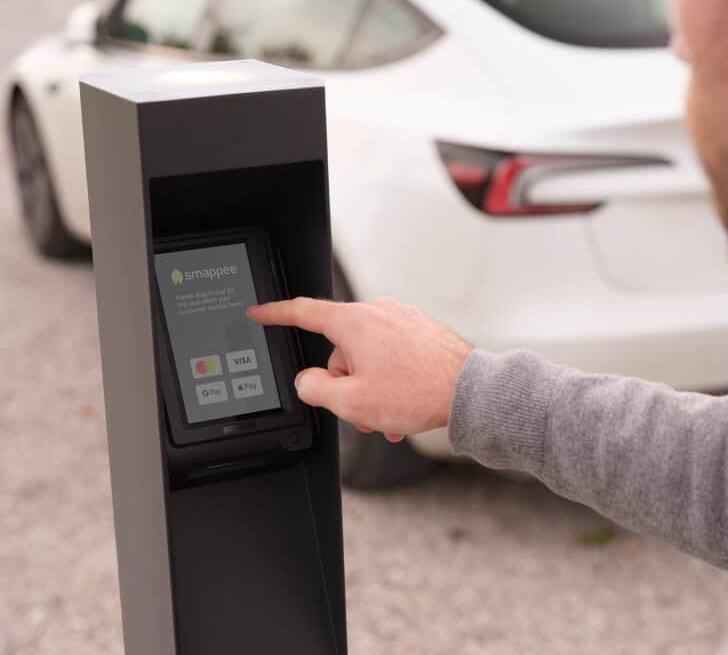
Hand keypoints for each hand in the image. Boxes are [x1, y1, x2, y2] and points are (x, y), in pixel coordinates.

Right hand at [247, 297, 471, 441]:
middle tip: (364, 410)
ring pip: (367, 357)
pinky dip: (391, 381)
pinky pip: (391, 355)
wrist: (468, 391)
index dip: (274, 314)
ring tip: (389, 414)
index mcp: (354, 323)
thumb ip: (316, 389)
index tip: (258, 312)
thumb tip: (308, 381)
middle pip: (339, 350)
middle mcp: (377, 313)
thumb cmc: (418, 391)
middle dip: (346, 383)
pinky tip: (403, 406)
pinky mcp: (418, 330)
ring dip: (371, 389)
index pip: (302, 312)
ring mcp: (401, 319)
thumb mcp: (352, 401)